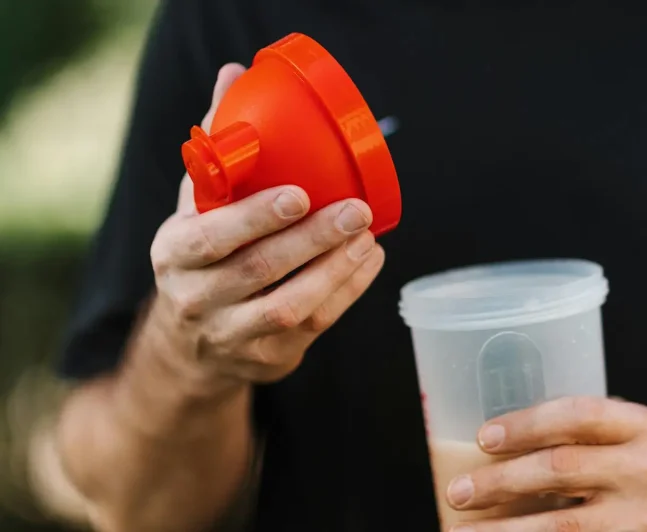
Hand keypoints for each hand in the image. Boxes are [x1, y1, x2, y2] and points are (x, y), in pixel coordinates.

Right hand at [144, 64, 384, 387]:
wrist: (190, 346)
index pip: (211, 238)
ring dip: (336, 270)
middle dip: (312, 240)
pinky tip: (369, 260)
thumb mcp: (196, 204)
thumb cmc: (201, 255)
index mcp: (174, 253)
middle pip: (258, 270)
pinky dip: (348, 291)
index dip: (255, 218)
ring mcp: (233, 334)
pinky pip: (316, 325)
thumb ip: (218, 145)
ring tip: (368, 237)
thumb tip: (235, 75)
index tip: (298, 194)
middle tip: (356, 210)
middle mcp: (196, 298)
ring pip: (291, 306)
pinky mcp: (269, 357)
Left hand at [444, 397, 646, 531]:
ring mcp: (645, 520)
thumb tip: (502, 443)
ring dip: (509, 531)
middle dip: (502, 482)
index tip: (484, 437)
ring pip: (565, 527)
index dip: (527, 424)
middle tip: (458, 492)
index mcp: (644, 427)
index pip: (578, 416)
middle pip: (563, 471)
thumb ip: (587, 432)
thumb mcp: (639, 432)